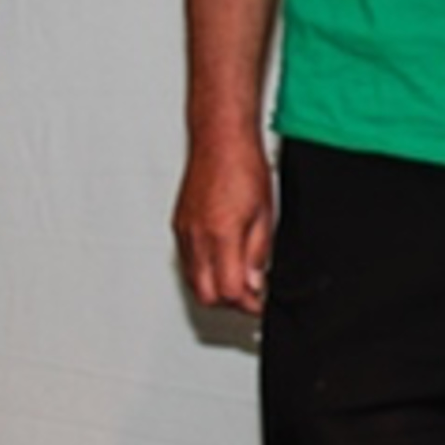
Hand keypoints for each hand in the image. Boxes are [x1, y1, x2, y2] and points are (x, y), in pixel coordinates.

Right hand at [174, 123, 277, 312]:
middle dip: (230, 303)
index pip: (229, 291)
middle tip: (252, 296)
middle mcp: (197, 238)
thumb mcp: (265, 215)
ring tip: (240, 279)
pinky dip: (204, 271)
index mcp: (221, 236)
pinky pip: (187, 262)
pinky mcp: (179, 226)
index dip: (247, 304)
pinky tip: (222, 262)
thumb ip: (258, 254)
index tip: (260, 304)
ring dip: (216, 288)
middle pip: (207, 295)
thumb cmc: (243, 167)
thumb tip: (255, 283)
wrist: (220, 140)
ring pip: (193, 281)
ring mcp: (184, 233)